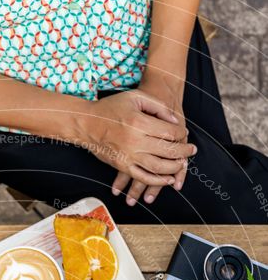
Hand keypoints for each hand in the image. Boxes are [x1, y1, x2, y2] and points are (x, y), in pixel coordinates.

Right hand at [113, 74, 190, 205]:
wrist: (87, 123)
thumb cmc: (111, 108)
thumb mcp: (135, 97)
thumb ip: (157, 106)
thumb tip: (174, 120)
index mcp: (139, 122)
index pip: (169, 132)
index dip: (181, 133)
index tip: (184, 132)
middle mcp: (134, 141)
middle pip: (167, 151)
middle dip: (183, 151)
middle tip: (192, 150)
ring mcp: (128, 156)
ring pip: (158, 167)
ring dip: (174, 168)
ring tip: (182, 164)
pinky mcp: (122, 166)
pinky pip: (143, 177)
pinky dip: (157, 181)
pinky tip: (167, 180)